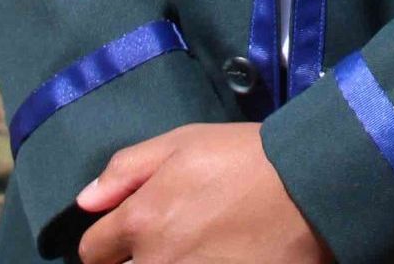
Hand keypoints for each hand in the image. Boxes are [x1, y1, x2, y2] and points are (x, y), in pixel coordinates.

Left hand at [73, 122, 334, 263]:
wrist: (307, 189)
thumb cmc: (244, 158)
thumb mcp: (183, 142)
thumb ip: (127, 169)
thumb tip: (86, 201)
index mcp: (143, 219)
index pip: (93, 251)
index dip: (107, 240)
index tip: (124, 233)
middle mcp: (156, 262)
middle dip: (134, 258)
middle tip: (167, 239)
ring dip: (165, 263)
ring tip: (192, 248)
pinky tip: (216, 257)